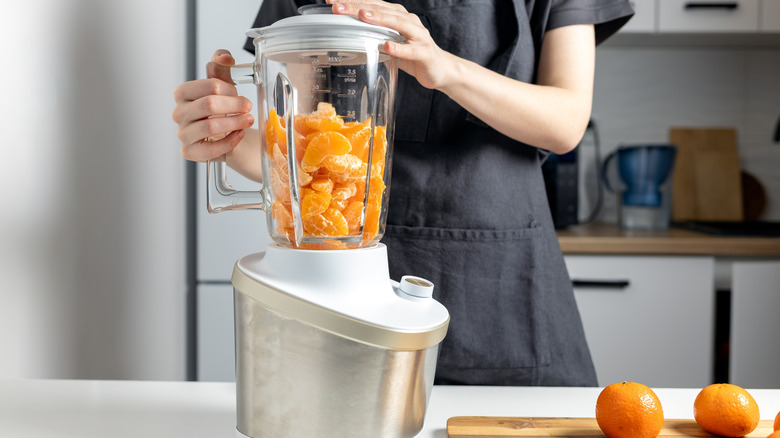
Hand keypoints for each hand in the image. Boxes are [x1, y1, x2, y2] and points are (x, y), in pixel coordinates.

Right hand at [172, 50, 253, 161]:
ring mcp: (183, 133)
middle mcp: (179, 113)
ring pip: (210, 127)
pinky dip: (230, 141)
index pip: (209, 86)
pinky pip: (211, 149)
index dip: (229, 89)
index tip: (239, 93)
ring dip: (235, 123)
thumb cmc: (220, 108)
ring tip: (248, 120)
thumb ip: (222, 66)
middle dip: (234, 105)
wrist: (222, 134)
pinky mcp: (189, 151)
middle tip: (248, 107)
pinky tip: (239, 134)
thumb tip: (224, 57)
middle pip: (209, 105)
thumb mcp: (222, 85)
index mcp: (183, 93)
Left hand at [326, 0, 451, 89]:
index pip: (373, 4)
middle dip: (358, 7)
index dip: (353, 0)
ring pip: (397, 24)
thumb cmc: (412, 54)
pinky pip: (411, 50)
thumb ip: (373, 34)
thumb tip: (345, 31)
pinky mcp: (425, 53)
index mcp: (397, 16)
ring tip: (362, 16)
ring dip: (379, 19)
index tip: (331, 0)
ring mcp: (418, 36)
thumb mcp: (390, 41)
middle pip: (382, 10)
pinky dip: (399, 48)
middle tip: (337, 6)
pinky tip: (387, 46)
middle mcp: (408, 21)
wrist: (440, 69)